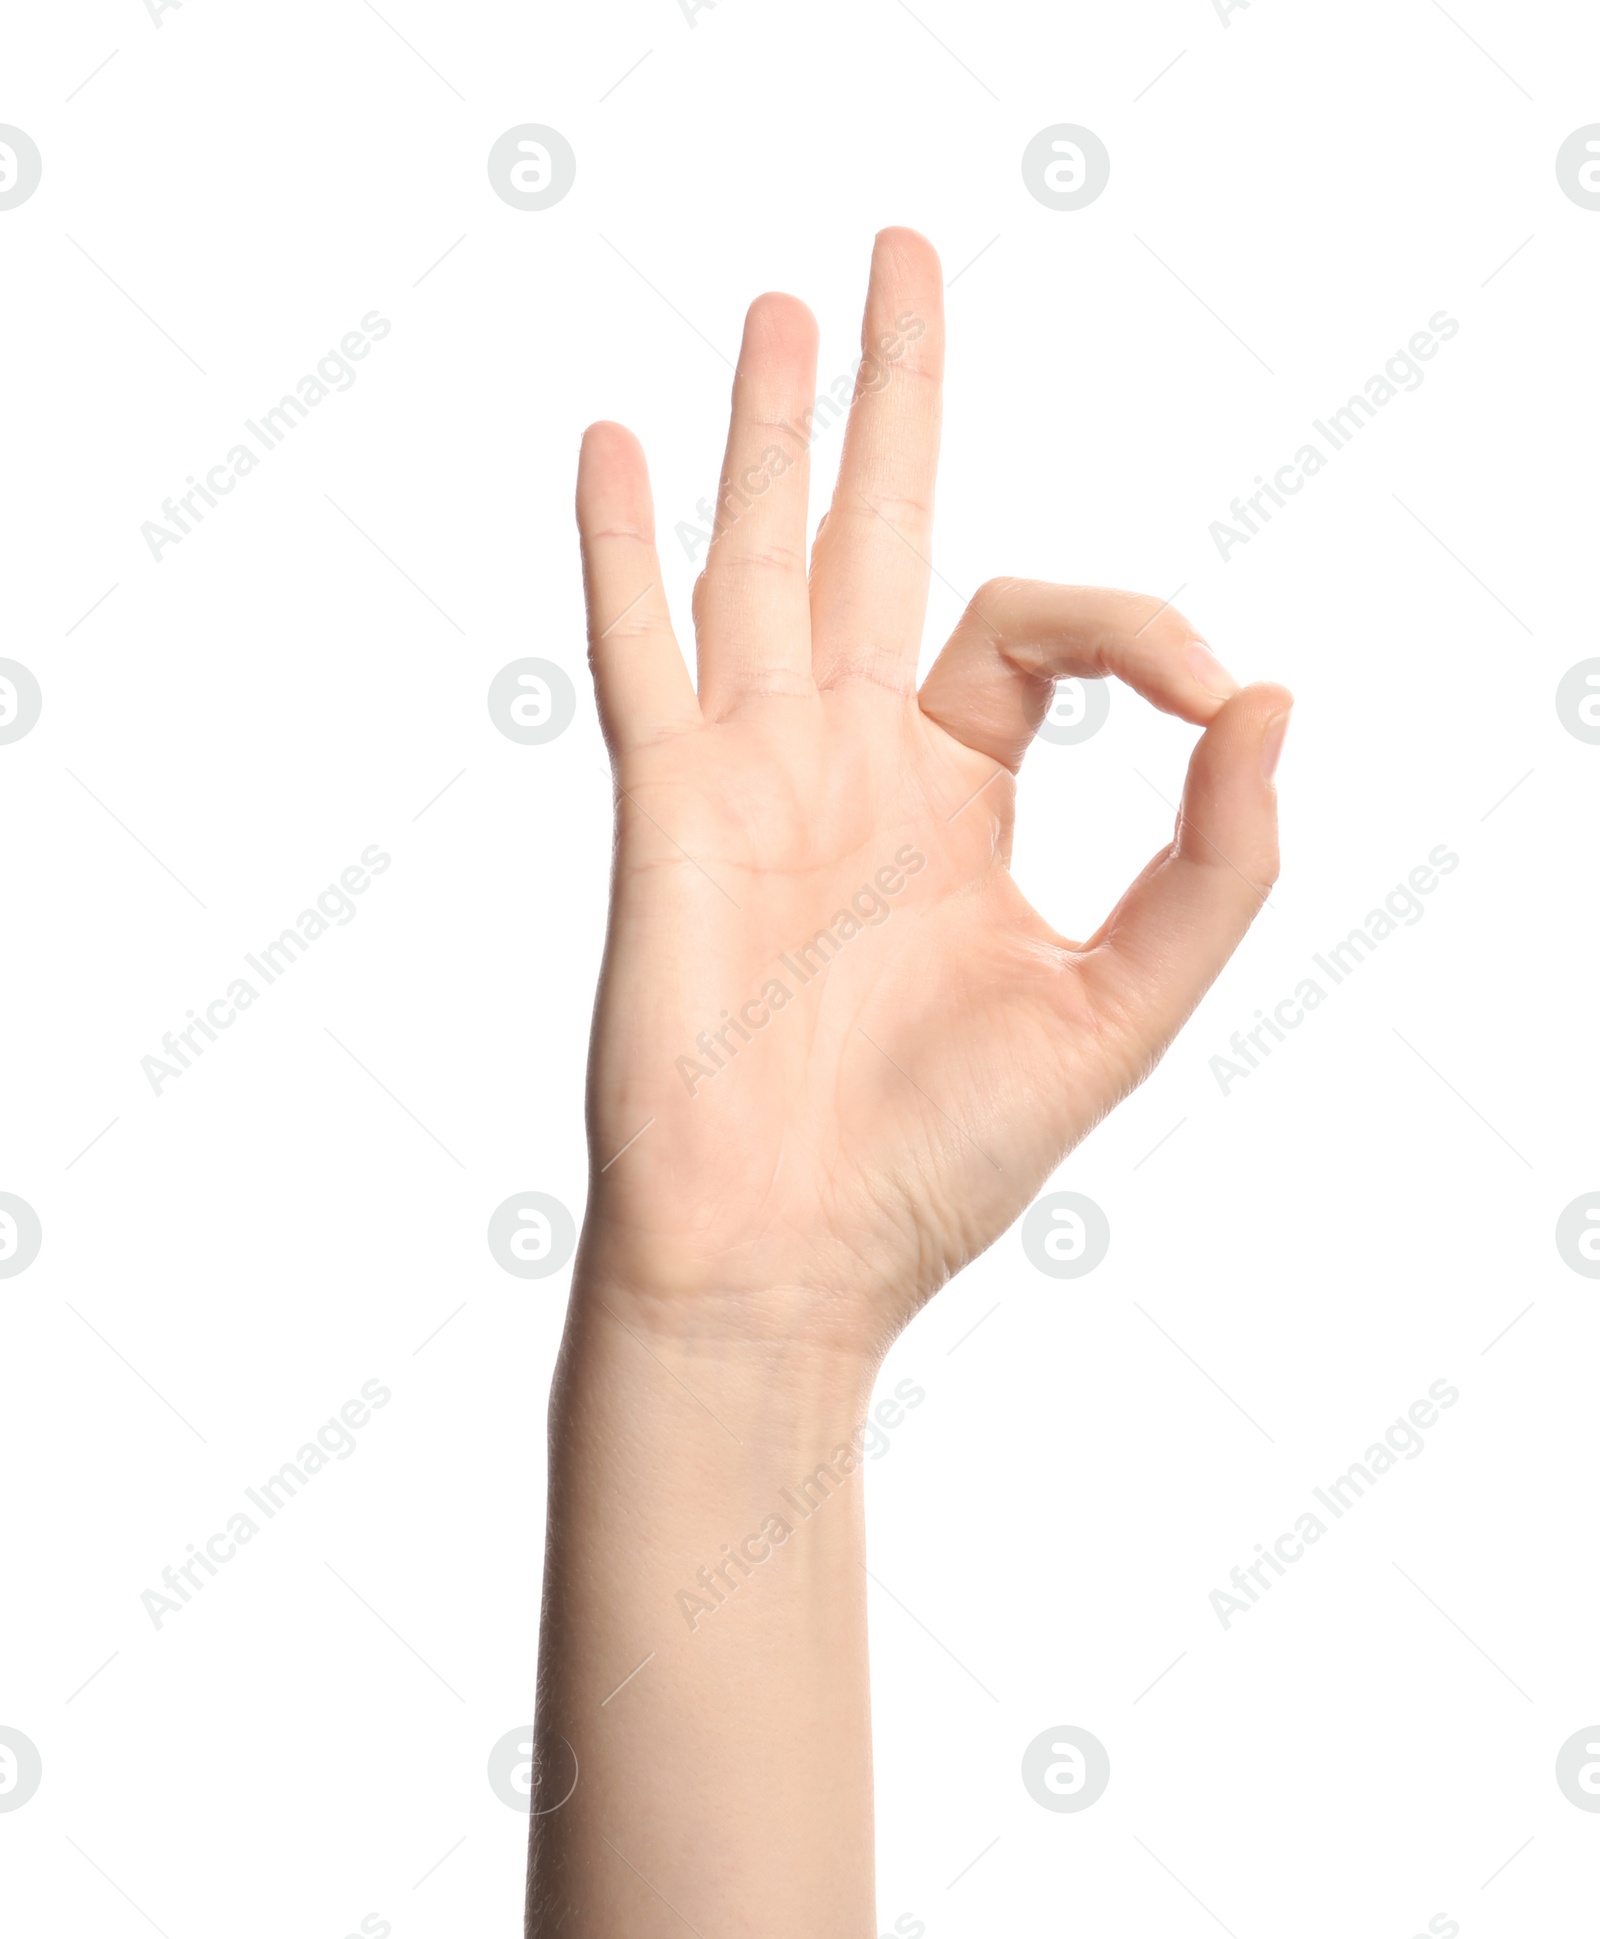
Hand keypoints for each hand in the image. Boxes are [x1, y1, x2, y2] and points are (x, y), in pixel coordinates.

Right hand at [573, 227, 1289, 1354]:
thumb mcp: (1122, 1007)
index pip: (1041, 631)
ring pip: (760, 561)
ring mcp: (754, 773)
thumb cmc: (938, 1160)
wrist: (786, 1260)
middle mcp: (854, 761)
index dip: (1138, 623)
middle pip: (880, 536)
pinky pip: (644, 653)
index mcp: (957, 796)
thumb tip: (1277, 704)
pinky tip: (617, 445)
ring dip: (769, 435)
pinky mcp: (671, 808)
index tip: (1206, 703)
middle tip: (902, 254)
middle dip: (896, 396)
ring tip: (781, 308)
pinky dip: (625, 551)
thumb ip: (1213, 863)